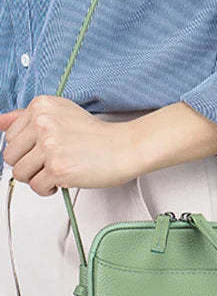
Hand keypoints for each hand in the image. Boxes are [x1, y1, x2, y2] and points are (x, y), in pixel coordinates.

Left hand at [0, 96, 141, 194]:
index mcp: (41, 106)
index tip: (45, 149)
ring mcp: (50, 146)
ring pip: (20, 173)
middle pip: (10, 155)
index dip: (28, 148)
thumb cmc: (99, 135)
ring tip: (57, 171)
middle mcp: (43, 123)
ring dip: (37, 178)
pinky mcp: (58, 168)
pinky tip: (63, 180)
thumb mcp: (62, 114)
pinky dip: (48, 189)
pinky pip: (36, 186)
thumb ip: (26, 117)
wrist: (126, 147)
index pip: (10, 135)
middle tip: (51, 162)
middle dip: (29, 164)